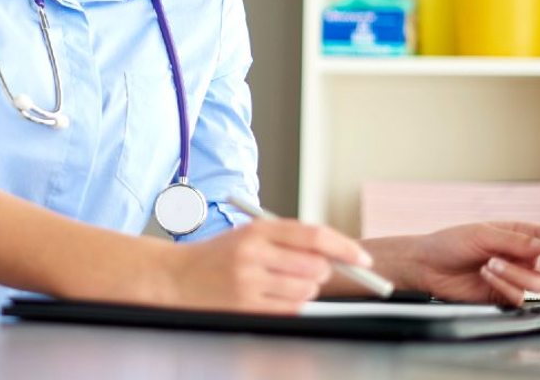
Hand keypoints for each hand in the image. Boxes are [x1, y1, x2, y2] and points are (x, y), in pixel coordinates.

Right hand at [165, 218, 373, 314]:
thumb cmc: (218, 255)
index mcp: (257, 229)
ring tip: (283, 283)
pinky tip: (274, 296)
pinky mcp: (246, 307)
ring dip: (306, 290)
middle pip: (315, 266)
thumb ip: (289, 241)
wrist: (176, 277)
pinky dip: (293, 305)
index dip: (345, 247)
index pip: (313, 235)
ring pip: (306, 290)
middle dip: (322, 271)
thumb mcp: (250, 235)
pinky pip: (291, 310)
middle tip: (311, 271)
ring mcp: (249, 282)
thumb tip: (337, 256)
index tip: (363, 258)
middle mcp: (254, 253)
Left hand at [411, 222, 539, 306]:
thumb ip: (516, 241)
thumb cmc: (450, 243)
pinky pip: (520, 297)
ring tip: (490, 263)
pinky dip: (504, 284)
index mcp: (522, 235)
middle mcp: (523, 256)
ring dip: (516, 273)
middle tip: (539, 260)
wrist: (427, 265)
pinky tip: (484, 274)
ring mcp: (515, 277)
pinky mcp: (504, 295)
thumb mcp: (483, 234)